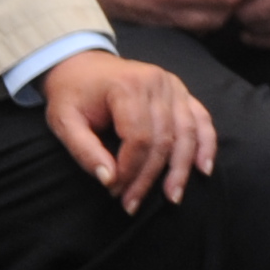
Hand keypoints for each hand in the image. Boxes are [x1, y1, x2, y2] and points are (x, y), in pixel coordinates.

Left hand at [38, 49, 213, 214]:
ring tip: (172, 197)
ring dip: (181, 168)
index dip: (129, 170)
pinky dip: (205, 144)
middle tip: (132, 205)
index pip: (138, 137)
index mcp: (127, 86)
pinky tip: (203, 167)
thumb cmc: (72, 95)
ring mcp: (173, 85)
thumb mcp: (64, 122)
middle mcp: (157, 83)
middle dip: (149, 177)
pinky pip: (200, 118)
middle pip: (163, 139)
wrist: (82, 64)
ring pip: (186, 132)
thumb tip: (108, 180)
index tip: (114, 191)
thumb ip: (85, 151)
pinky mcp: (181, 91)